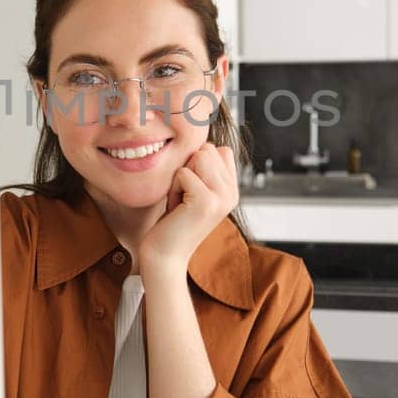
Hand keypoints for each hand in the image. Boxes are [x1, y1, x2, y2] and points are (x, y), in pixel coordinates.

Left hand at [138, 143, 238, 271]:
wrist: (165, 255)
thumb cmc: (173, 221)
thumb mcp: (194, 190)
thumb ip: (205, 168)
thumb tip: (206, 142)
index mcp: (232, 189)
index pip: (220, 149)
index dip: (197, 163)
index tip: (191, 190)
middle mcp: (232, 193)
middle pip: (207, 150)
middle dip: (187, 169)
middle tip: (183, 197)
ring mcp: (222, 197)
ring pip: (198, 157)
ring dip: (180, 178)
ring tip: (180, 201)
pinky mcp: (206, 202)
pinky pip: (183, 172)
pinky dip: (173, 188)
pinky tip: (176, 209)